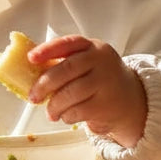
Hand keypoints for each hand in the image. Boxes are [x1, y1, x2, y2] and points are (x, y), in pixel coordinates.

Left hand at [27, 35, 146, 147]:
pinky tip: (66, 116)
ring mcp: (106, 82)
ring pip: (70, 93)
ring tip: (51, 112)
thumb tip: (29, 72)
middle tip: (33, 97)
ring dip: (54, 106)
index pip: (68, 43)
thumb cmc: (99, 80)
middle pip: (66, 70)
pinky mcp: (106, 105)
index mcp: (92, 47)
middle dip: (44, 84)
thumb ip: (65, 64)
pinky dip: (66, 116)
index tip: (30, 58)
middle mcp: (101, 61)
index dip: (47, 50)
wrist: (131, 100)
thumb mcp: (87, 64)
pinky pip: (78, 111)